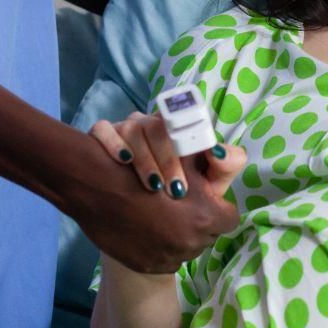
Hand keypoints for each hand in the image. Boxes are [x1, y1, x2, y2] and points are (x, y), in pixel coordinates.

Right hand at [70, 119, 243, 273]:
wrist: (92, 187)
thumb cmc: (143, 165)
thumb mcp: (184, 156)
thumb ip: (219, 161)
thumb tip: (231, 160)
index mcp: (205, 216)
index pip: (229, 217)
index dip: (217, 206)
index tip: (205, 197)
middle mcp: (190, 242)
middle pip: (209, 233)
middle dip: (200, 220)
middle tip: (182, 204)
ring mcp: (168, 258)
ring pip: (189, 248)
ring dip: (182, 235)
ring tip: (163, 216)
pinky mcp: (148, 266)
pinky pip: (168, 260)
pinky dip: (163, 247)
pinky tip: (149, 228)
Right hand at [90, 111, 208, 198]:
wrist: (137, 205)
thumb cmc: (181, 192)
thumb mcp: (208, 182)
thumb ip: (224, 166)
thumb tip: (219, 152)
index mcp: (177, 127)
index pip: (186, 122)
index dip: (190, 145)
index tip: (194, 177)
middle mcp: (150, 124)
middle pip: (158, 128)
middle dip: (168, 160)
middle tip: (176, 191)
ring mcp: (125, 127)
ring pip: (133, 128)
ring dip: (145, 158)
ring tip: (153, 187)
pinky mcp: (103, 134)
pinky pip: (103, 129)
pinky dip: (113, 143)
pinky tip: (123, 161)